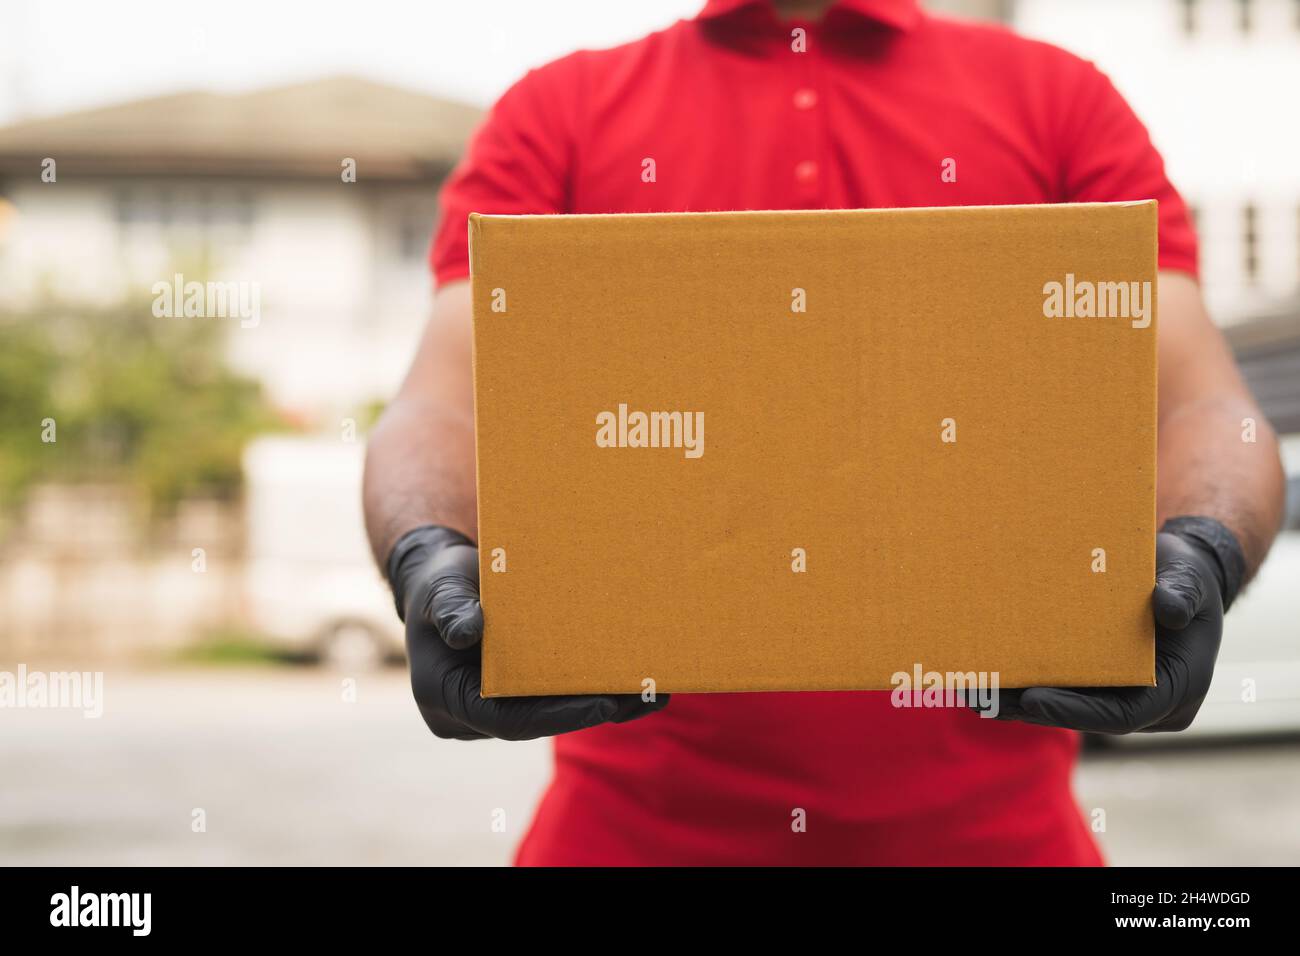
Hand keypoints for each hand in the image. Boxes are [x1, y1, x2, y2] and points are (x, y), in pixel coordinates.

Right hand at [388, 525, 668, 739]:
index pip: (507, 721)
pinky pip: (556, 702)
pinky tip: (637, 684)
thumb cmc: (440, 583)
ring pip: (553, 715)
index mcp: (444, 697)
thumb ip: (450, 606)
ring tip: (652, 692)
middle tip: (639, 696)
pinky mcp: (516, 697)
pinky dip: (594, 692)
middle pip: (538, 722)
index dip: (557, 716)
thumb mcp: (441, 587)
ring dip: (602, 705)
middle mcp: (470, 716)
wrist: (447, 585)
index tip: (602, 705)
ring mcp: (495, 708)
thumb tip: (466, 631)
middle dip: (590, 711)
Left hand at [990, 528, 1229, 733]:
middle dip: (1031, 708)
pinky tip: (982, 673)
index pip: (1122, 716)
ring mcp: (1118, 695)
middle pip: (1082, 716)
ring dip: (1016, 700)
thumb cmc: (1187, 577)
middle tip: (985, 695)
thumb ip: (1182, 593)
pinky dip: (1021, 683)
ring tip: (972, 687)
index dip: (1075, 712)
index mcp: (1176, 689)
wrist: (1176, 575)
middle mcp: (1145, 702)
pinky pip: (1057, 688)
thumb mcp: (1191, 578)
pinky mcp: (1096, 682)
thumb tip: (1168, 609)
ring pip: (1063, 706)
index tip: (1034, 701)